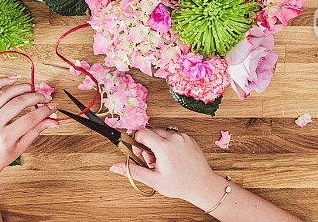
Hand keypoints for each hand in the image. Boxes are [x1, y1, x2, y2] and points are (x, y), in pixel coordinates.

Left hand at [0, 76, 57, 179]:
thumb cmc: (0, 157)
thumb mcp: (21, 147)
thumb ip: (37, 130)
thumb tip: (54, 120)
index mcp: (5, 137)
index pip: (30, 119)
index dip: (44, 111)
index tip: (52, 107)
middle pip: (19, 103)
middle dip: (36, 97)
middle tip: (45, 97)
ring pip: (5, 94)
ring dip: (22, 87)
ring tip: (33, 88)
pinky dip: (1, 82)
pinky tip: (14, 79)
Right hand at [108, 128, 228, 208]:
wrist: (203, 185)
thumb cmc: (180, 185)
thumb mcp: (154, 180)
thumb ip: (133, 171)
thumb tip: (114, 166)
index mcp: (164, 147)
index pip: (142, 133)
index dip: (137, 143)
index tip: (140, 154)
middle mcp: (174, 138)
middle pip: (151, 132)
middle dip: (147, 144)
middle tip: (153, 161)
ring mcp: (183, 137)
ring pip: (162, 133)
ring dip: (158, 144)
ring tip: (163, 160)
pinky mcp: (189, 138)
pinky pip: (173, 135)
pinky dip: (168, 143)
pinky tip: (172, 158)